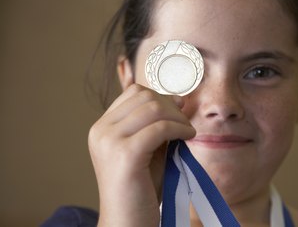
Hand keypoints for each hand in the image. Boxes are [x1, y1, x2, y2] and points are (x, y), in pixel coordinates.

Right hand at [88, 84, 195, 226]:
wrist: (127, 222)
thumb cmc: (140, 188)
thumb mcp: (146, 149)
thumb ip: (154, 125)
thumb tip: (177, 100)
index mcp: (102, 128)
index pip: (133, 92)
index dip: (160, 96)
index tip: (178, 108)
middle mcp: (101, 131)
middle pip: (144, 96)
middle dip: (170, 106)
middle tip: (185, 123)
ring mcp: (110, 141)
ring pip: (153, 108)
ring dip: (177, 117)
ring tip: (187, 132)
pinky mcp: (125, 154)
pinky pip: (160, 128)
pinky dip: (179, 128)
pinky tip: (188, 137)